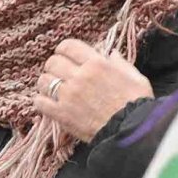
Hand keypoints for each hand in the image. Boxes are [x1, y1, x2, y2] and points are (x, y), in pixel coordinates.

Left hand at [33, 39, 153, 141]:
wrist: (131, 131)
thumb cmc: (137, 104)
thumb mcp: (135, 77)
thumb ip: (121, 64)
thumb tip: (112, 54)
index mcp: (97, 63)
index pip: (68, 46)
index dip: (63, 50)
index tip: (65, 55)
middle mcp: (80, 76)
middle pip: (52, 62)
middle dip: (54, 66)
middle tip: (59, 73)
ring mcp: (69, 95)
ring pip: (43, 81)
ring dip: (46, 84)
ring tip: (52, 89)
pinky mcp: (62, 114)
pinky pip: (40, 102)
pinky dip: (41, 102)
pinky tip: (48, 104)